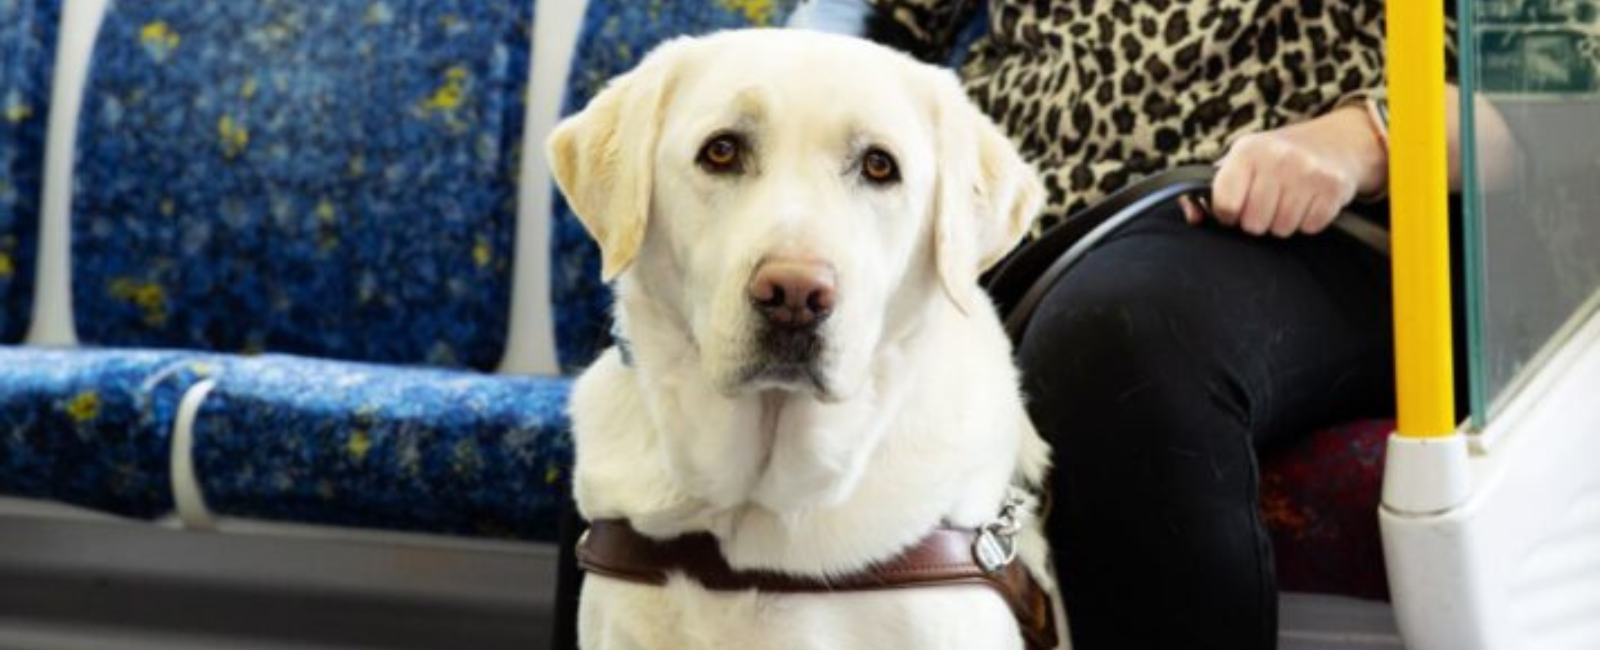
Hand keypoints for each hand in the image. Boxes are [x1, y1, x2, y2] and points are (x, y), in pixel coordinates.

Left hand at [1181, 105, 1387, 237]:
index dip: (1227, 215)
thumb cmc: (1276, 158)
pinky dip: (1308, 221)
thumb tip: (1192, 217)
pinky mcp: (1334, 186)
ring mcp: (1308, 171)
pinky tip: (1308, 202)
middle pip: (1253, 223)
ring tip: (1287, 201)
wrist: (1334, 141)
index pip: (1225, 205)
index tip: (1236, 208)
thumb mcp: (1240, 162)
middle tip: (1266, 204)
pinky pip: (1310, 227)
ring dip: (1282, 223)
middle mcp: (1278, 158)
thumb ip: (1208, 190)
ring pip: (1282, 229)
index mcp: (1247, 151)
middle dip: (1257, 221)